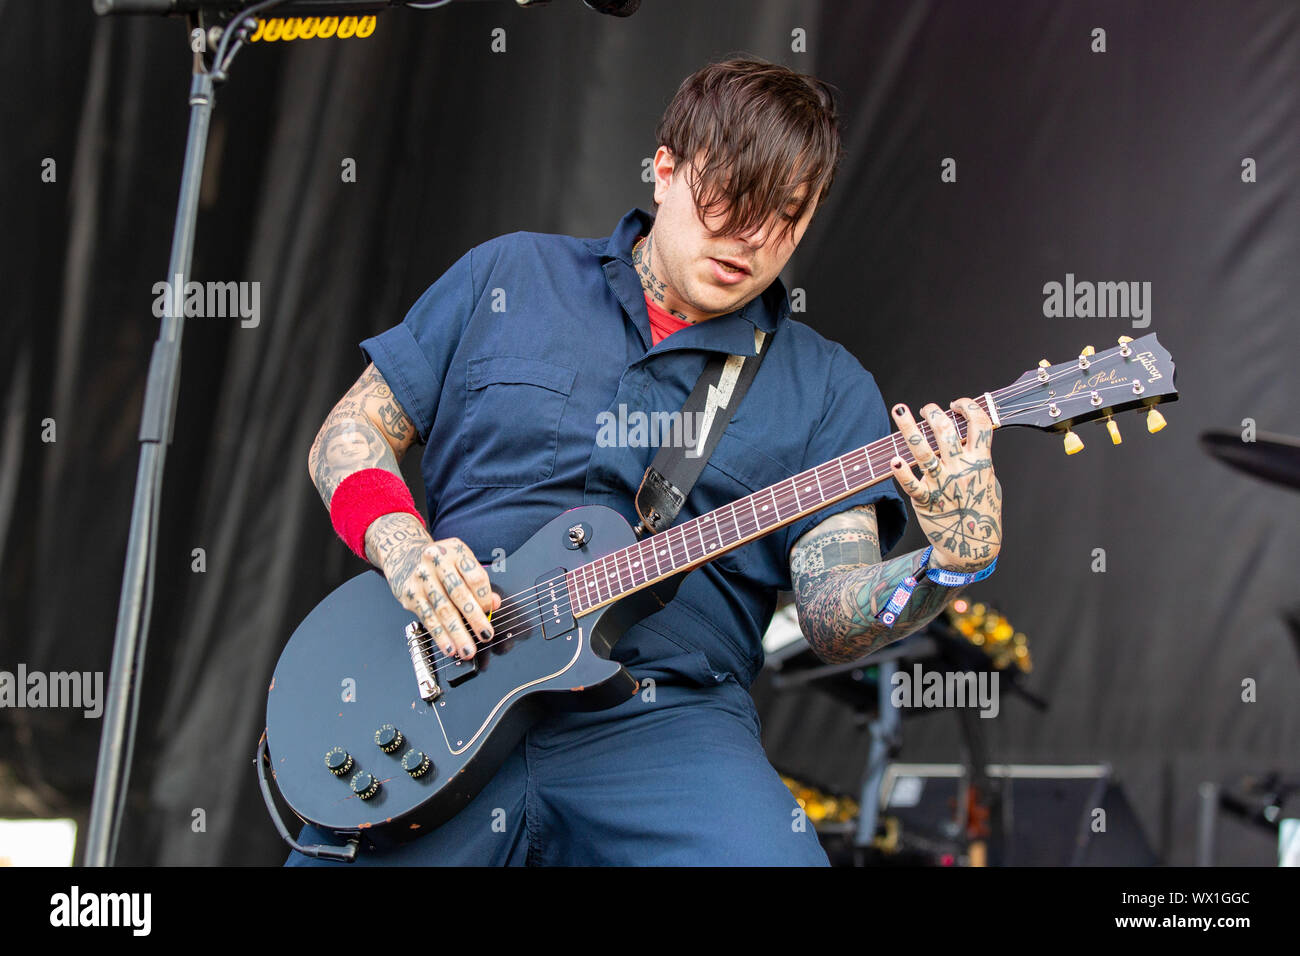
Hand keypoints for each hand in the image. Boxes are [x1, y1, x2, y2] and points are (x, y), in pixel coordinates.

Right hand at [373, 516, 501, 659]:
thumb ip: (478, 582)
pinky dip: (439, 635)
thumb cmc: (441, 562)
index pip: (475, 577)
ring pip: (442, 609)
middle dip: (474, 618)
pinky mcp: (410, 595)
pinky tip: (449, 647)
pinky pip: (427, 618)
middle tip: (485, 635)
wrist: (404, 555)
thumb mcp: (462, 563)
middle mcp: (436, 562)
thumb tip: (494, 603)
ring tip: (467, 649)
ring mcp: (421, 579)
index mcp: (455, 551)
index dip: (484, 597)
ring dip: (456, 633)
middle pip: (458, 594)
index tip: (490, 612)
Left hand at [888, 398, 1001, 572]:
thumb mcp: (988, 480)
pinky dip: (901, 472)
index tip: (957, 403)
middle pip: (946, 431)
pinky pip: (911, 484)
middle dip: (934, 413)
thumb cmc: (981, 510)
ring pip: (923, 451)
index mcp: (981, 462)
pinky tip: (893, 460)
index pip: (979, 424)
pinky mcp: (926, 501)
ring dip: (909, 428)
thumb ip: (979, 458)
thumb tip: (967, 436)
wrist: (973, 546)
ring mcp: (942, 484)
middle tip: (926, 409)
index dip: (969, 407)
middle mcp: (960, 469)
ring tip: (899, 409)